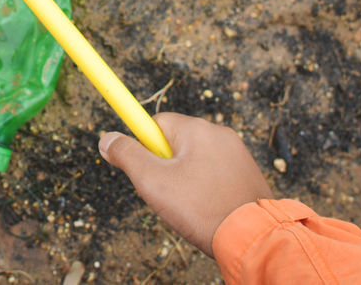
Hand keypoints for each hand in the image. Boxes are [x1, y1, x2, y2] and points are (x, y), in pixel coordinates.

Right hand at [99, 113, 272, 255]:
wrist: (253, 238)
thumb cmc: (201, 208)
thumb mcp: (152, 181)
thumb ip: (126, 155)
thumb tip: (106, 139)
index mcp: (197, 129)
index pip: (156, 123)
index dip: (144, 146)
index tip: (143, 167)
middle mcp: (220, 133)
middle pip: (176, 142)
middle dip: (165, 166)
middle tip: (166, 194)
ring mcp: (238, 153)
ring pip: (195, 159)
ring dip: (186, 178)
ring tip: (190, 206)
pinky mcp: (248, 172)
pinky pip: (215, 172)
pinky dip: (206, 187)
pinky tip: (207, 209)